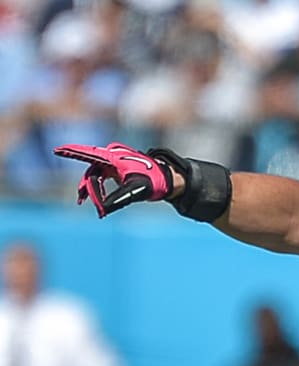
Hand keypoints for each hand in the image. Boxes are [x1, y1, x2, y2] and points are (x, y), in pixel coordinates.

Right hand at [53, 142, 173, 217]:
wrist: (168, 179)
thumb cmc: (154, 181)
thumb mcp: (136, 190)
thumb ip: (118, 199)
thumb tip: (102, 209)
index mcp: (114, 157)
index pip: (89, 154)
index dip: (72, 152)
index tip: (57, 150)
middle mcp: (112, 156)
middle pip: (91, 170)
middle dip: (86, 186)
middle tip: (80, 201)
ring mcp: (114, 161)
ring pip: (95, 175)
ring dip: (90, 188)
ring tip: (83, 201)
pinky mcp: (117, 168)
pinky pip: (101, 177)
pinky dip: (98, 188)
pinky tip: (98, 201)